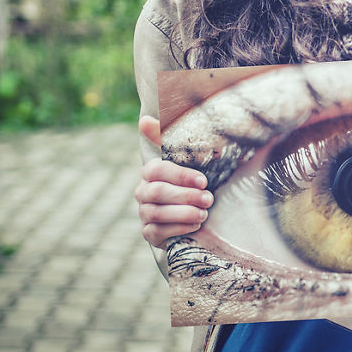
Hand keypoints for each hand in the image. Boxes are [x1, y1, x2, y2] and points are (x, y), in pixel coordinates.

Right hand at [135, 115, 212, 248]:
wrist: (190, 213)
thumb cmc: (190, 183)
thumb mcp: (186, 161)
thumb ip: (168, 138)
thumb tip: (145, 119)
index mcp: (150, 172)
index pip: (157, 170)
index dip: (180, 176)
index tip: (204, 181)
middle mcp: (143, 191)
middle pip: (158, 193)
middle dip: (186, 196)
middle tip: (209, 198)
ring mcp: (144, 213)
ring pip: (157, 213)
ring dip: (184, 213)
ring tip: (205, 213)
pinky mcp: (149, 233)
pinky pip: (158, 232)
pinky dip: (178, 228)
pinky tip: (196, 225)